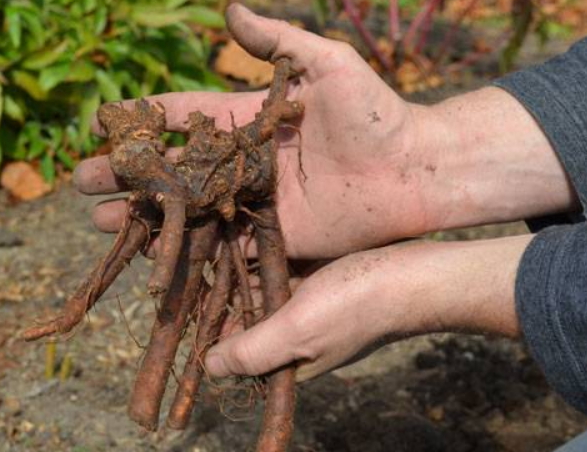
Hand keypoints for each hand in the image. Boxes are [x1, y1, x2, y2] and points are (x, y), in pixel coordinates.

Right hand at [74, 3, 439, 258]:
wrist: (414, 169)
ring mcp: (253, 201)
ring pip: (186, 209)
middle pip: (172, 168)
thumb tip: (228, 8)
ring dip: (144, 216)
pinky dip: (185, 249)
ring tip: (101, 222)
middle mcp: (242, 162)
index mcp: (247, 120)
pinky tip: (150, 256)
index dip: (143, 122)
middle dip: (127, 175)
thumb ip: (277, 41)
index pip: (182, 117)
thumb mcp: (326, 63)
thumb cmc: (373, 112)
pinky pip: (221, 243)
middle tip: (81, 183)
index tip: (102, 129)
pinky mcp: (271, 234)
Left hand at [204, 234, 532, 380]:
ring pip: (260, 290)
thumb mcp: (298, 332)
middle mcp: (294, 336)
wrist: (418, 275)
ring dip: (239, 269)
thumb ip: (252, 351)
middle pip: (244, 316)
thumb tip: (208, 367)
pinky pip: (281, 271)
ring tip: (211, 239)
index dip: (208, 323)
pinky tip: (246, 234)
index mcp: (286, 359)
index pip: (233, 347)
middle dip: (221, 291)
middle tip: (192, 256)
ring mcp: (308, 308)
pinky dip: (264, 257)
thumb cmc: (358, 305)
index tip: (182, 291)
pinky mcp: (319, 283)